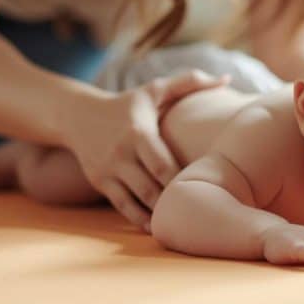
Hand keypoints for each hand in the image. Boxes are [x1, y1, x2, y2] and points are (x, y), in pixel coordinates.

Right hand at [71, 70, 229, 230]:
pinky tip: (158, 226)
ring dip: (159, 214)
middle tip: (200, 212)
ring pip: (137, 202)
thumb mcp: (154, 89)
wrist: (77, 115)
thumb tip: (227, 78)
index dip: (182, 180)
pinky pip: (123, 207)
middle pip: (151, 188)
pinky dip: (140, 219)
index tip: (205, 187)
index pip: (163, 165)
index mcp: (138, 132)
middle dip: (173, 201)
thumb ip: (190, 81)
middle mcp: (121, 154)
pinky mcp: (101, 182)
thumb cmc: (128, 103)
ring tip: (183, 221)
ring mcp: (109, 171)